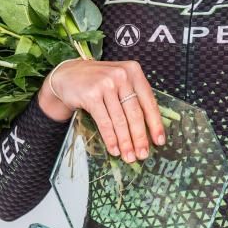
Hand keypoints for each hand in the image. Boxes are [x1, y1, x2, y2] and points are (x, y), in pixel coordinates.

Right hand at [38, 59, 165, 163]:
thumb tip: (148, 129)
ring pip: (120, 120)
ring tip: (129, 157)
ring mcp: (106, 84)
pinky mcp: (91, 95)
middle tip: (143, 154)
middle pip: (135, 113)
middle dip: (140, 137)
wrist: (67, 75)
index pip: (148, 101)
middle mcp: (121, 75)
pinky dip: (110, 139)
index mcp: (133, 71)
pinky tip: (114, 149)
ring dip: (125, 142)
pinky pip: (104, 122)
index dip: (155, 123)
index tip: (159, 141)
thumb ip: (133, 97)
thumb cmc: (97, 81)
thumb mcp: (119, 82)